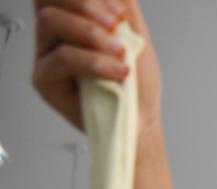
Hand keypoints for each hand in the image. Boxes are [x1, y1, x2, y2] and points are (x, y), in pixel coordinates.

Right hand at [32, 0, 162, 134]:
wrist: (142, 119)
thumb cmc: (137, 83)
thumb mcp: (135, 34)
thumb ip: (121, 4)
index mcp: (72, 20)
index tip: (121, 13)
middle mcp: (54, 35)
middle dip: (87, 7)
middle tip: (117, 26)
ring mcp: (46, 55)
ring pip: (52, 21)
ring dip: (92, 34)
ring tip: (122, 54)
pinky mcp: (45, 80)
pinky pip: (62, 58)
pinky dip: (95, 61)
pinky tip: (118, 72)